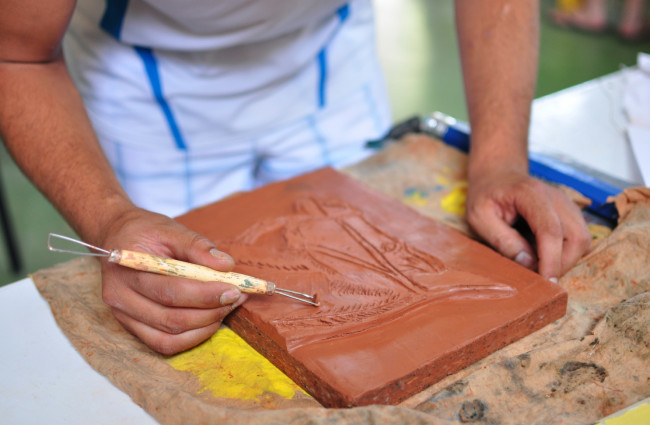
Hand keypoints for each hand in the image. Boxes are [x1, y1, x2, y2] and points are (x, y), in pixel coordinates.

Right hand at [97, 208, 247, 354]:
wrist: (117, 236)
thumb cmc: (145, 232)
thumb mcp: (170, 228)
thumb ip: (197, 246)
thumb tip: (226, 265)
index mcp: (127, 270)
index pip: (170, 292)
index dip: (205, 295)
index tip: (234, 289)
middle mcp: (120, 299)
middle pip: (171, 319)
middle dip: (210, 312)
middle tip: (235, 298)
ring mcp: (123, 317)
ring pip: (168, 338)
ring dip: (203, 328)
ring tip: (225, 308)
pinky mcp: (132, 327)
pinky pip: (163, 344)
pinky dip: (191, 337)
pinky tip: (209, 320)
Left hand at [466, 170, 590, 280]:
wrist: (497, 176)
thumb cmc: (486, 196)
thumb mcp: (480, 218)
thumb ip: (502, 240)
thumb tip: (528, 263)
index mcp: (531, 194)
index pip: (551, 230)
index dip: (551, 259)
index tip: (546, 282)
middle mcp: (556, 197)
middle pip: (576, 237)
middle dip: (562, 264)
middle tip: (539, 278)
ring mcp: (566, 205)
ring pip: (583, 240)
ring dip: (567, 260)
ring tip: (540, 267)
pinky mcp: (570, 214)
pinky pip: (579, 239)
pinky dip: (567, 253)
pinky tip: (545, 256)